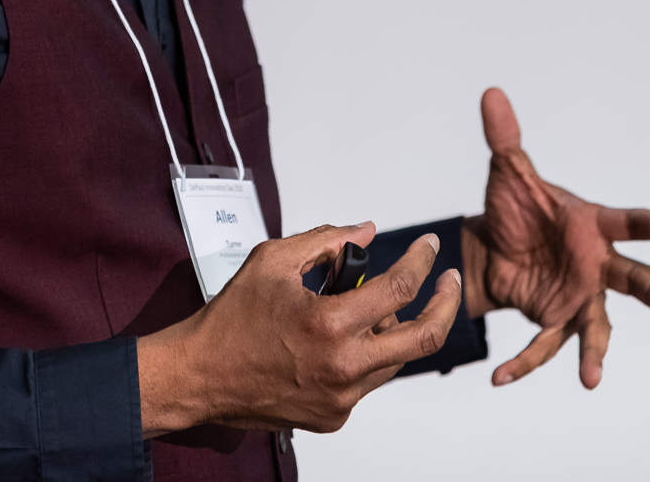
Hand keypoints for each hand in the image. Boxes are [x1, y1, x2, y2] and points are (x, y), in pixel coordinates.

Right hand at [137, 223, 462, 435]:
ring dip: (395, 330)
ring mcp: (341, 398)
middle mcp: (343, 367)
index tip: (429, 245)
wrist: (201, 375)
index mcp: (330, 324)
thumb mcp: (274, 260)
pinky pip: (368, 381)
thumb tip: (367, 232)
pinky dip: (365, 356)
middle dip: (446, 303)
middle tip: (449, 281)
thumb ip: (326, 241)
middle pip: (424, 337)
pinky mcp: (333, 417)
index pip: (400, 286)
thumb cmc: (231, 318)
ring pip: (395, 360)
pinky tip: (341, 339)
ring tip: (371, 309)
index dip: (422, 260)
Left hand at [463, 87, 649, 389]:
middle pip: (634, 278)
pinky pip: (545, 345)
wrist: (492, 246)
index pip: (632, 221)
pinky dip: (526, 362)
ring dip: (595, 352)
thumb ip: (505, 138)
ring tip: (591, 378)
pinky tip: (503, 376)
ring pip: (596, 325)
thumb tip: (491, 94)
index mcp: (593, 225)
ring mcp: (579, 296)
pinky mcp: (554, 319)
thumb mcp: (508, 172)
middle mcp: (595, 264)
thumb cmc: (517, 208)